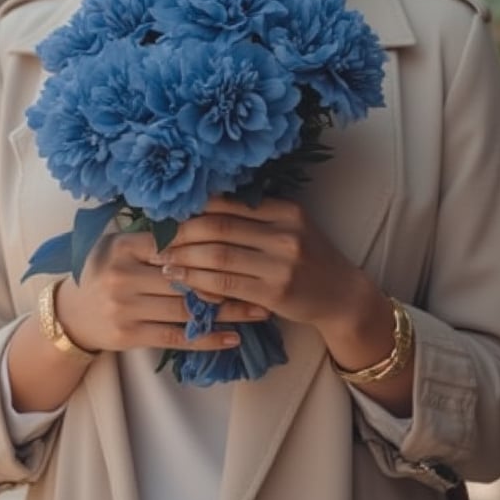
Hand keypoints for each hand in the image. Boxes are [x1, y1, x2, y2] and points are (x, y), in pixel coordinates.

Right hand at [56, 224, 269, 355]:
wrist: (71, 316)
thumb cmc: (105, 272)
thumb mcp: (120, 245)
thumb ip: (156, 236)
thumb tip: (206, 216)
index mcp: (124, 246)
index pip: (176, 242)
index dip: (212, 245)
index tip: (245, 246)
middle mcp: (123, 274)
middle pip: (186, 277)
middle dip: (228, 280)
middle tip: (263, 279)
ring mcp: (126, 306)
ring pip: (187, 308)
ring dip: (227, 312)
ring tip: (258, 310)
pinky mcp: (130, 335)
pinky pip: (177, 337)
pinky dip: (207, 338)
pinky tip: (233, 338)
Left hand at [149, 194, 375, 336]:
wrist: (342, 296)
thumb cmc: (308, 258)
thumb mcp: (289, 227)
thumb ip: (254, 217)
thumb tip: (198, 209)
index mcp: (285, 209)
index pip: (228, 203)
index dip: (193, 208)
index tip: (168, 214)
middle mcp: (284, 232)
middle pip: (218, 227)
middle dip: (181, 233)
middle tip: (157, 238)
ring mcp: (281, 264)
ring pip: (218, 256)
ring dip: (184, 258)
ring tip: (163, 260)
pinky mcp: (274, 293)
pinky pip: (226, 285)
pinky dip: (198, 282)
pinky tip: (183, 281)